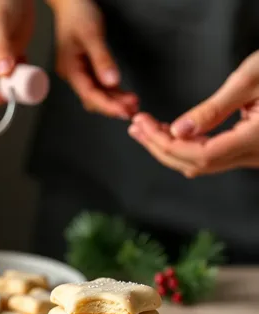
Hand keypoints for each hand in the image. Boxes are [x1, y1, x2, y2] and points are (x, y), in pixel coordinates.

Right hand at [0, 0, 33, 107]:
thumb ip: (1, 49)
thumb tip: (3, 72)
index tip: (4, 96)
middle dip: (2, 92)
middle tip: (18, 85)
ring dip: (12, 85)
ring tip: (22, 71)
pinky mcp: (4, 60)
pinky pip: (10, 78)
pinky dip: (20, 77)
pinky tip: (25, 63)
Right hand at [49, 0, 137, 118]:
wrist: (71, 1)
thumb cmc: (78, 14)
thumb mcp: (92, 34)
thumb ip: (102, 59)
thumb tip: (112, 82)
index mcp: (70, 69)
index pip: (89, 94)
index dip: (107, 105)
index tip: (124, 112)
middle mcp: (73, 75)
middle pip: (93, 98)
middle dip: (113, 106)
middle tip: (133, 111)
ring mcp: (80, 73)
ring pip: (98, 94)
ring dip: (115, 102)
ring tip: (133, 105)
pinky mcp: (87, 69)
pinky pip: (100, 86)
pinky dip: (113, 93)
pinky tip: (126, 97)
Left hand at [128, 51, 258, 176]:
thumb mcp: (251, 79)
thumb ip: (214, 109)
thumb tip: (179, 131)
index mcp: (252, 140)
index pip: (197, 155)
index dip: (164, 144)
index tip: (143, 125)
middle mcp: (250, 155)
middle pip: (194, 165)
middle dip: (159, 148)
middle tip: (136, 127)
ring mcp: (249, 157)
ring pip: (200, 165)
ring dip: (169, 149)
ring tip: (146, 129)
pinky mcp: (247, 152)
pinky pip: (210, 157)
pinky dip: (185, 148)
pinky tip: (171, 133)